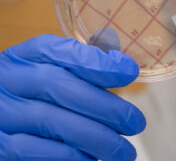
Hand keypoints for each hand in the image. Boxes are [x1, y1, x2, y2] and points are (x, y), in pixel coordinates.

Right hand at [0, 34, 144, 160]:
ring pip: (53, 122)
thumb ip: (80, 68)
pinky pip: (37, 152)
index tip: (130, 72)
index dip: (98, 63)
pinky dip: (72, 156)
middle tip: (135, 122)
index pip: (61, 52)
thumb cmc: (35, 96)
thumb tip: (125, 69)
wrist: (2, 117)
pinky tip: (93, 159)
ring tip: (123, 150)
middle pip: (60, 87)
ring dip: (97, 138)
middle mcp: (7, 80)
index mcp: (25, 56)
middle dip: (106, 106)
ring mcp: (1, 113)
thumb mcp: (50, 71)